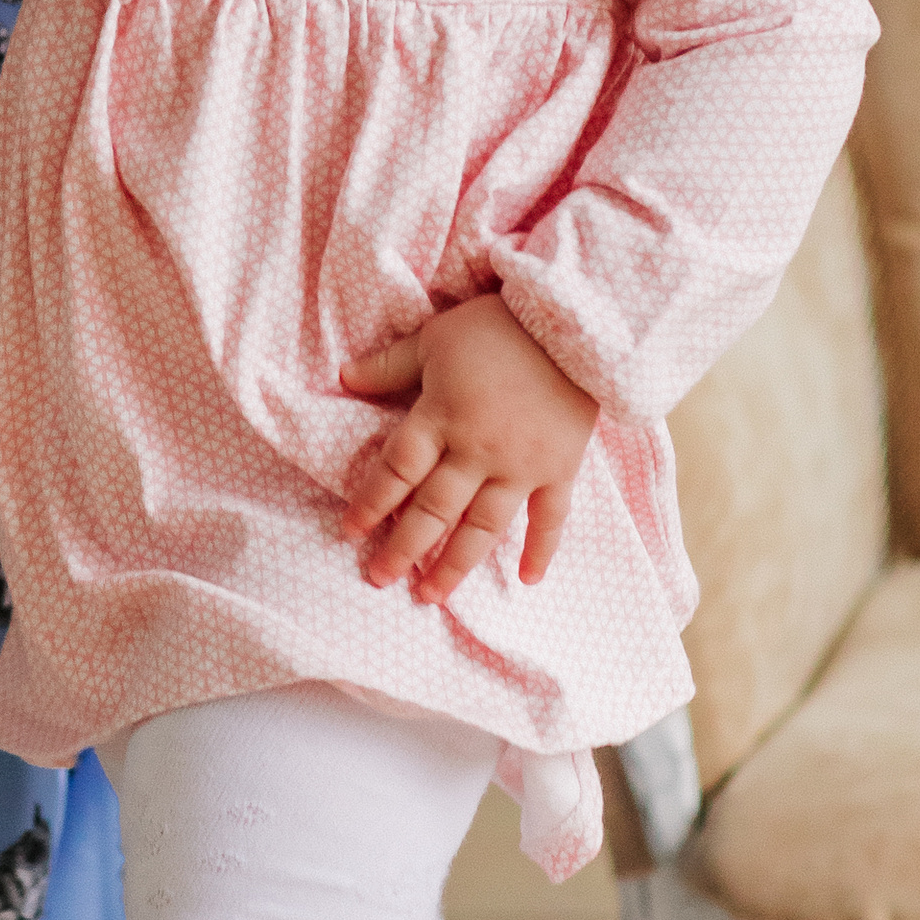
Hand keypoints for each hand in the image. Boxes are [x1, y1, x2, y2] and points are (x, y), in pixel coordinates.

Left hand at [338, 289, 597, 602]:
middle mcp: (477, 451)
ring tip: (432, 596)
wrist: (576, 323)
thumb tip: (343, 378)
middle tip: (380, 580)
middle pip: (434, 510)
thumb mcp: (433, 338)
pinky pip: (551, 518)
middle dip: (404, 549)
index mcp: (442, 417)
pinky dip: (542, 550)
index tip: (351, 532)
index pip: (398, 471)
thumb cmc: (497, 325)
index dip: (372, 503)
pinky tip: (528, 581)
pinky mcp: (560, 469)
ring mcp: (521, 466)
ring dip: (456, 564)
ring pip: (483, 527)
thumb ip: (389, 365)